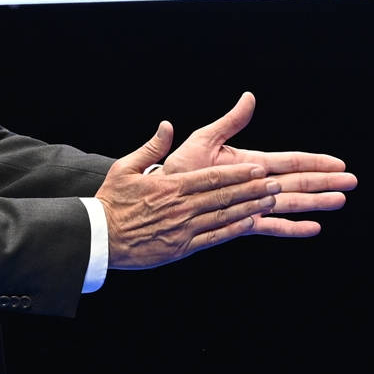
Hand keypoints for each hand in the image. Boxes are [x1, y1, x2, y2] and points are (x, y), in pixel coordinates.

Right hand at [95, 123, 282, 270]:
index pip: (212, 177)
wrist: (98, 237)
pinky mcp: (181, 247)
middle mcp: (181, 207)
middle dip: (252, 189)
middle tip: (275, 184)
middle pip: (224, 196)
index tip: (258, 169)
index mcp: (170, 186)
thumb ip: (151, 147)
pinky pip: (213, 238)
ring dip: (250, 208)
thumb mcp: (125, 168)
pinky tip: (250, 223)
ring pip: (224, 216)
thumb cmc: (111, 202)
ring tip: (271, 201)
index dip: (238, 173)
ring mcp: (183, 228)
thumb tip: (167, 126)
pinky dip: (233, 230)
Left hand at [162, 92, 355, 239]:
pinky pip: (270, 226)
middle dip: (325, 182)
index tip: (338, 163)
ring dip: (316, 203)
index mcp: (250, 163)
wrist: (159, 199)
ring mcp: (251, 203)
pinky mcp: (241, 221)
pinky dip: (292, 228)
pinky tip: (313, 228)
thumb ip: (230, 122)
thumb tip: (249, 98)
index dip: (315, 162)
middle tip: (352, 183)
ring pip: (290, 203)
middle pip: (298, 182)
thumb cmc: (178, 168)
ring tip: (340, 202)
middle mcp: (256, 183)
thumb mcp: (204, 140)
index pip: (290, 161)